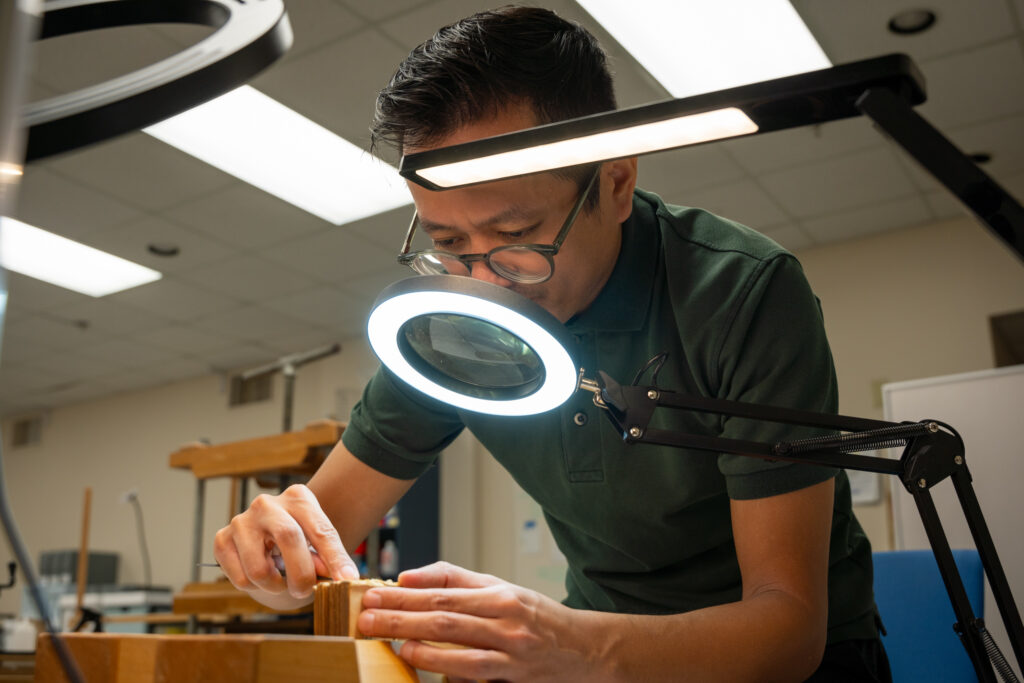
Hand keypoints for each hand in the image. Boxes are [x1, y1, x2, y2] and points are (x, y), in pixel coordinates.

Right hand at [213, 484, 358, 603]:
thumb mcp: (317, 546)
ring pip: (259, 569)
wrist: (267, 537)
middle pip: (289, 538)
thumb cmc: (299, 541)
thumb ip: (328, 558)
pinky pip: (241, 578)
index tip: (347, 579)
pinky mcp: (222, 539)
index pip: (321, 530)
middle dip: (301, 574)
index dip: (335, 558)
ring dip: (275, 586)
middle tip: (306, 591)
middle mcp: (268, 504)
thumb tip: (342, 577)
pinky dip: (255, 587)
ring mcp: (242, 520)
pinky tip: (260, 573)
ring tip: (281, 580)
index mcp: (298, 498)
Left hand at [357, 562, 596, 681]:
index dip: (405, 593)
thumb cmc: (537, 617)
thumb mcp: (501, 589)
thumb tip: (409, 577)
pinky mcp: (512, 673)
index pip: (443, 590)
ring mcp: (509, 648)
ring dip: (413, 639)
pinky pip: (471, 668)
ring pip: (453, 641)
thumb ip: (455, 579)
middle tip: (365, 615)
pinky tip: (415, 658)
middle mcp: (505, 618)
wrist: (584, 649)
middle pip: (442, 614)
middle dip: (399, 615)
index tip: (374, 593)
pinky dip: (440, 663)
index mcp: (499, 593)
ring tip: (382, 635)